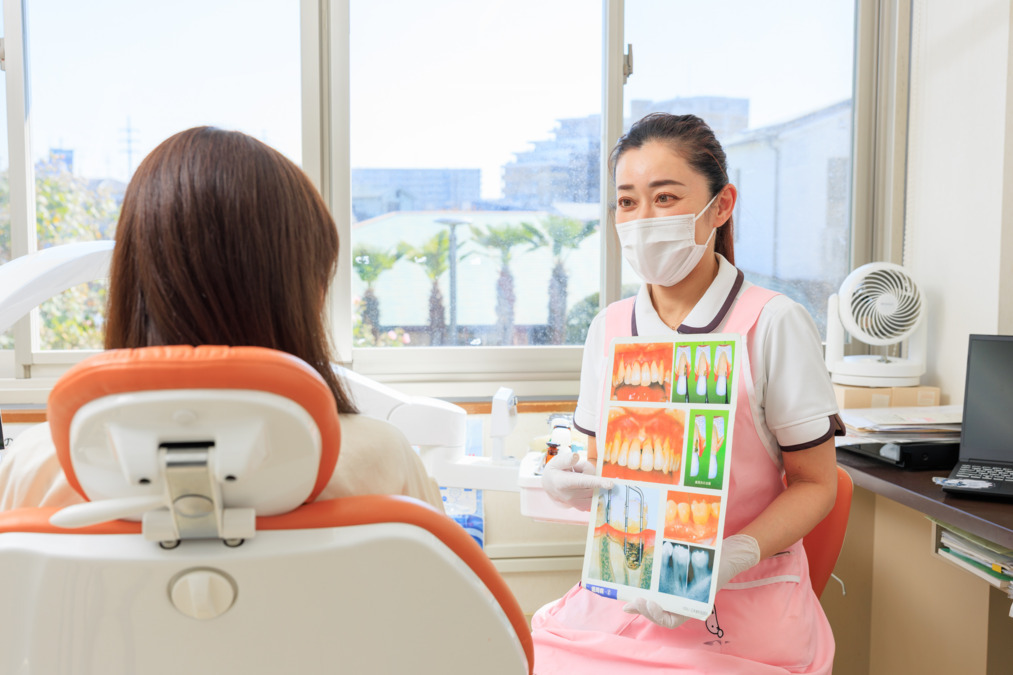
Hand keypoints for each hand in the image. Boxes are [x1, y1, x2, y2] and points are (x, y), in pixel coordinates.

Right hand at [541, 451, 613, 510]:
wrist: (549, 486)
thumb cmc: (555, 471)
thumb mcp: (556, 461)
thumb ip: (566, 459)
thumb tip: (576, 456)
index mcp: (562, 482)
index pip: (582, 481)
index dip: (597, 482)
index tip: (611, 484)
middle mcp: (569, 495)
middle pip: (592, 482)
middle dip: (588, 471)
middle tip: (575, 469)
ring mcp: (576, 503)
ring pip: (595, 489)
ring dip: (591, 482)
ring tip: (578, 478)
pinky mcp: (582, 507)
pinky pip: (595, 495)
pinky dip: (592, 489)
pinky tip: (582, 487)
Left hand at [622, 534, 759, 628]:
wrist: (723, 554)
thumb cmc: (717, 567)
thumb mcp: (709, 574)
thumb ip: (698, 572)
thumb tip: (675, 575)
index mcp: (691, 608)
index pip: (670, 621)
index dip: (658, 615)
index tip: (650, 602)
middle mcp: (681, 604)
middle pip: (659, 614)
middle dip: (645, 609)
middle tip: (636, 600)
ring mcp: (674, 595)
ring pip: (654, 605)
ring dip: (641, 604)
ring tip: (631, 599)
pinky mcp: (667, 585)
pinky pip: (654, 593)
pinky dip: (644, 592)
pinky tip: (632, 590)